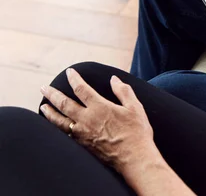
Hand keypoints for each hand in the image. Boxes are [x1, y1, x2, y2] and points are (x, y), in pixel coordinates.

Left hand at [40, 69, 155, 173]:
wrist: (134, 158)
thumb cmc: (137, 132)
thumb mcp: (135, 107)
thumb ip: (123, 91)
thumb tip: (114, 79)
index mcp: (99, 107)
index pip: (81, 89)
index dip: (74, 79)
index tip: (69, 72)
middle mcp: (86, 119)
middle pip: (64, 104)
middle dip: (53, 94)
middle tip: (44, 88)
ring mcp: (81, 134)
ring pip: (59, 121)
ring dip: (49, 112)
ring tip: (43, 106)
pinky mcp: (82, 146)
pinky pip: (63, 135)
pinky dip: (55, 129)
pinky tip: (54, 127)